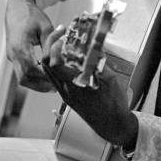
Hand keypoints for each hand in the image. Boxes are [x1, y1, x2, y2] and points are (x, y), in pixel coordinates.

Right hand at [5, 0, 54, 91]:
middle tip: (56, 88)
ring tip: (52, 86)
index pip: (31, 68)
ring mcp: (12, 55)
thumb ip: (50, 44)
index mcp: (20, 46)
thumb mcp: (45, 26)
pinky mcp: (14, 56)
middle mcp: (13, 53)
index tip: (57, 81)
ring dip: (36, 83)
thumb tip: (57, 60)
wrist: (17, 8)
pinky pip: (21, 71)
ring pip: (21, 77)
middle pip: (24, 77)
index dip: (44, 77)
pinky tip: (45, 77)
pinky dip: (32, 77)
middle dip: (40, 85)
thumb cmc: (31, 15)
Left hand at [42, 27, 138, 147]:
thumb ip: (100, 64)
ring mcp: (66, 94)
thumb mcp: (111, 81)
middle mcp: (66, 90)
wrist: (112, 125)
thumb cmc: (114, 106)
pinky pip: (57, 79)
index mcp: (74, 85)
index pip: (53, 63)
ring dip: (54, 56)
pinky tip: (70, 60)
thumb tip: (94, 48)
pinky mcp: (69, 97)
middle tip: (61, 35)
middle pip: (47, 65)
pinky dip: (59, 66)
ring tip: (65, 44)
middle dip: (51, 47)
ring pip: (50, 72)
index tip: (63, 35)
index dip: (54, 46)